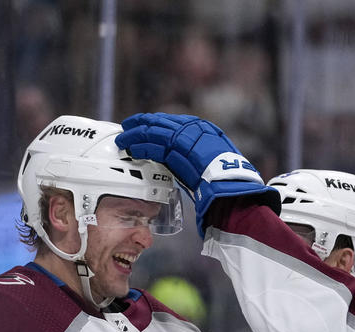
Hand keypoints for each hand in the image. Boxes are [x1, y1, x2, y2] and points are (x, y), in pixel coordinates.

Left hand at [116, 113, 279, 233]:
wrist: (231, 186)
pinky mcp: (176, 149)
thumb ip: (198, 157)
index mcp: (205, 130)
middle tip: (129, 126)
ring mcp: (186, 136)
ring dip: (137, 134)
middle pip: (162, 122)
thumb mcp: (214, 162)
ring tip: (123, 139)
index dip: (158, 122)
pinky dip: (141, 146)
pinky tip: (132, 149)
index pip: (175, 122)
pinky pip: (154, 144)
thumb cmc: (226, 181)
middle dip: (143, 123)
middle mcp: (195, 128)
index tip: (146, 124)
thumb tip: (184, 161)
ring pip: (155, 131)